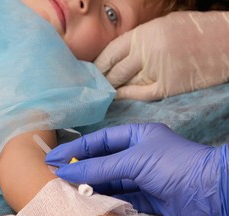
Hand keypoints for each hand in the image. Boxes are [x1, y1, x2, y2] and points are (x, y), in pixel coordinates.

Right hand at [45, 123, 228, 215]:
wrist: (210, 192)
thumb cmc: (175, 164)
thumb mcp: (133, 160)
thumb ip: (98, 167)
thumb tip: (67, 171)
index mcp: (136, 136)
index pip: (98, 141)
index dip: (75, 149)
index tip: (54, 157)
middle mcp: (138, 155)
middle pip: (102, 162)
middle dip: (81, 169)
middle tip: (58, 177)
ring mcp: (143, 176)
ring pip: (111, 181)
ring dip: (93, 187)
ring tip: (71, 192)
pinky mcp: (148, 197)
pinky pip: (122, 198)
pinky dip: (108, 201)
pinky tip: (93, 203)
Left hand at [95, 11, 228, 100]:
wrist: (228, 41)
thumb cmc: (197, 30)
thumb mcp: (163, 26)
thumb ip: (140, 40)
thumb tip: (118, 56)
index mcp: (144, 34)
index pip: (110, 53)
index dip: (98, 65)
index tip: (91, 72)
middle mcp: (147, 52)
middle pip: (115, 71)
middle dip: (102, 80)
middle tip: (93, 87)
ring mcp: (157, 70)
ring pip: (125, 84)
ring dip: (112, 90)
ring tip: (103, 94)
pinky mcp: (169, 86)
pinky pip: (140, 95)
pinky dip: (127, 97)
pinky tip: (118, 98)